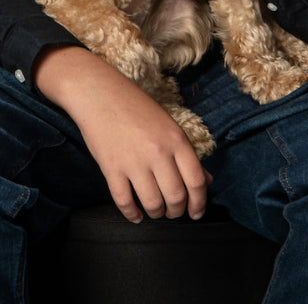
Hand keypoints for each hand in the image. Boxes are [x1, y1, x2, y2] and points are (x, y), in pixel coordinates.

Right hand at [34, 46, 210, 221]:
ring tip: (156, 211)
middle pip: (176, 197)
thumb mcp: (168, 125)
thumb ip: (187, 154)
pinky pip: (125, 202)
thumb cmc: (135, 107)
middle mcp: (158, 152)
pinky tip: (136, 214)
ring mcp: (134, 161)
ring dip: (157, 214)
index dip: (199, 202)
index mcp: (176, 139)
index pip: (196, 180)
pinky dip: (132, 214)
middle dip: (177, 212)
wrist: (100, 93)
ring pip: (153, 204)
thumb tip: (207, 179)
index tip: (196, 213)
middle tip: (174, 212)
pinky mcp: (112, 168)